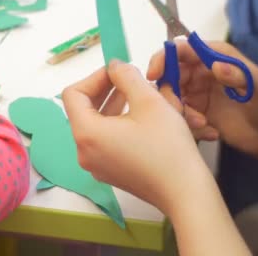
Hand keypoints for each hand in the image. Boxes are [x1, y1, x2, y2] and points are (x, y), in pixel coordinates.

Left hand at [62, 61, 210, 216]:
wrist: (185, 192)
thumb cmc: (167, 146)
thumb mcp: (148, 100)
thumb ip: (126, 76)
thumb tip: (114, 65)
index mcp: (86, 133)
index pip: (73, 94)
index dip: (94, 77)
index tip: (117, 72)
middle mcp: (84, 152)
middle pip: (83, 110)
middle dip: (104, 89)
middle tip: (127, 78)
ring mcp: (96, 165)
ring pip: (96, 125)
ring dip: (113, 105)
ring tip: (137, 94)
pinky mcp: (110, 172)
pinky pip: (105, 141)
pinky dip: (117, 124)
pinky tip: (140, 117)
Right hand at [148, 38, 257, 157]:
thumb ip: (242, 75)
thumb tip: (217, 66)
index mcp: (216, 57)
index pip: (182, 50)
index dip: (164, 58)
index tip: (155, 74)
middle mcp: (202, 72)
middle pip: (169, 75)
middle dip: (169, 93)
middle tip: (179, 111)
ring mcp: (197, 94)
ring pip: (171, 99)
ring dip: (180, 113)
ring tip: (203, 125)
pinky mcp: (196, 114)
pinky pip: (179, 117)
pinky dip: (190, 126)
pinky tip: (211, 133)